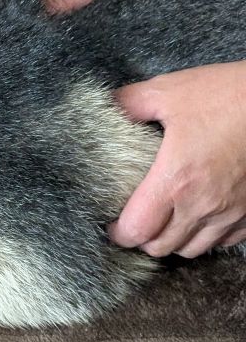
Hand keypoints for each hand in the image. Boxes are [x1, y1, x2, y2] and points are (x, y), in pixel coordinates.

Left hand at [107, 61, 245, 257]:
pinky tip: (200, 218)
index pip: (137, 230)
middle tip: (137, 222)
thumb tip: (108, 107)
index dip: (119, 233)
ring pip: (193, 249)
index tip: (113, 225)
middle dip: (143, 239)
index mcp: (175, 180)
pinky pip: (225, 242)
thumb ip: (130, 103)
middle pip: (162, 247)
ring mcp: (232, 213)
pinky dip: (207, 237)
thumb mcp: (170, 91)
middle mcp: (203, 205)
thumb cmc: (231, 94)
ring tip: (166, 223)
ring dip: (174, 241)